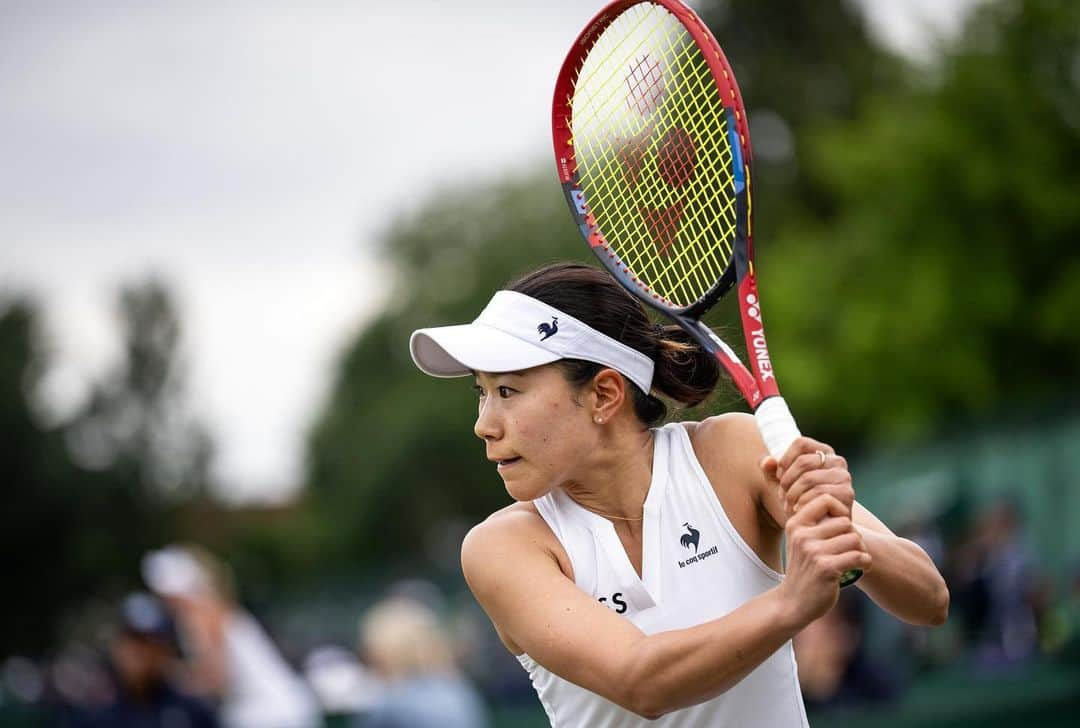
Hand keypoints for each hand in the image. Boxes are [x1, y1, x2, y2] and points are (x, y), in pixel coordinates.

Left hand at [767, 437, 854, 520]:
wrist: (821, 526)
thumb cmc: (800, 501)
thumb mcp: (782, 485)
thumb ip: (771, 472)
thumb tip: (767, 461)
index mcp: (823, 452)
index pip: (801, 443)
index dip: (785, 458)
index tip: (779, 475)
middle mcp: (836, 461)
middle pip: (803, 461)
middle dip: (787, 480)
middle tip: (781, 495)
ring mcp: (843, 476)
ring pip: (809, 478)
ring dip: (792, 494)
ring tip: (787, 505)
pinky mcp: (847, 493)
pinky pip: (818, 492)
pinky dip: (803, 502)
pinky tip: (798, 511)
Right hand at [777, 493, 871, 625]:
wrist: (793, 602)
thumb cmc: (803, 569)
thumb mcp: (800, 541)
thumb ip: (814, 521)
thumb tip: (838, 499)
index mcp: (795, 524)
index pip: (826, 500)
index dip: (840, 509)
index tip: (842, 526)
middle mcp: (802, 535)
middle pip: (846, 522)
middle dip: (853, 536)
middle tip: (852, 550)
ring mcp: (813, 552)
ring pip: (854, 538)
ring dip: (861, 550)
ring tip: (856, 560)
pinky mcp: (826, 568)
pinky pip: (858, 556)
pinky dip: (866, 562)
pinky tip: (862, 568)